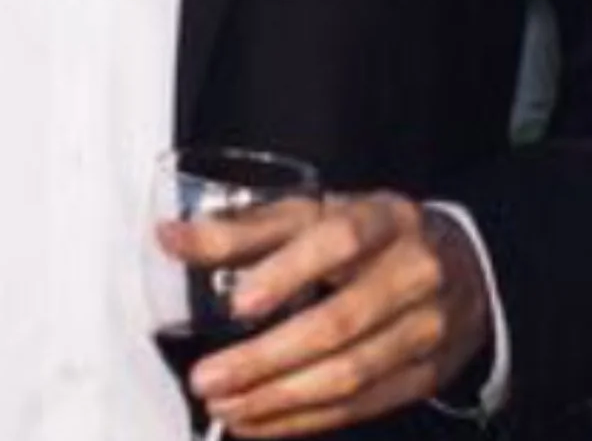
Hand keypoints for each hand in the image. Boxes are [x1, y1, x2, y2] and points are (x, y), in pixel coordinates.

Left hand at [183, 190, 489, 434]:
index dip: (288, 272)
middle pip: (339, 323)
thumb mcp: (317, 213)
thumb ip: (244, 228)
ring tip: (226, 408)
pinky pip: (362, 407)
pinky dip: (306, 422)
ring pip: (350, 375)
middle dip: (266, 358)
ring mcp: (426, 330)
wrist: (463, 268)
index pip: (339, 240)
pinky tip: (261, 424)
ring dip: (280, 399)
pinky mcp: (424, 378)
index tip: (238, 303)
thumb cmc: (372, 234)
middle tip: (209, 377)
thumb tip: (170, 237)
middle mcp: (414, 272)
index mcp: (386, 217)